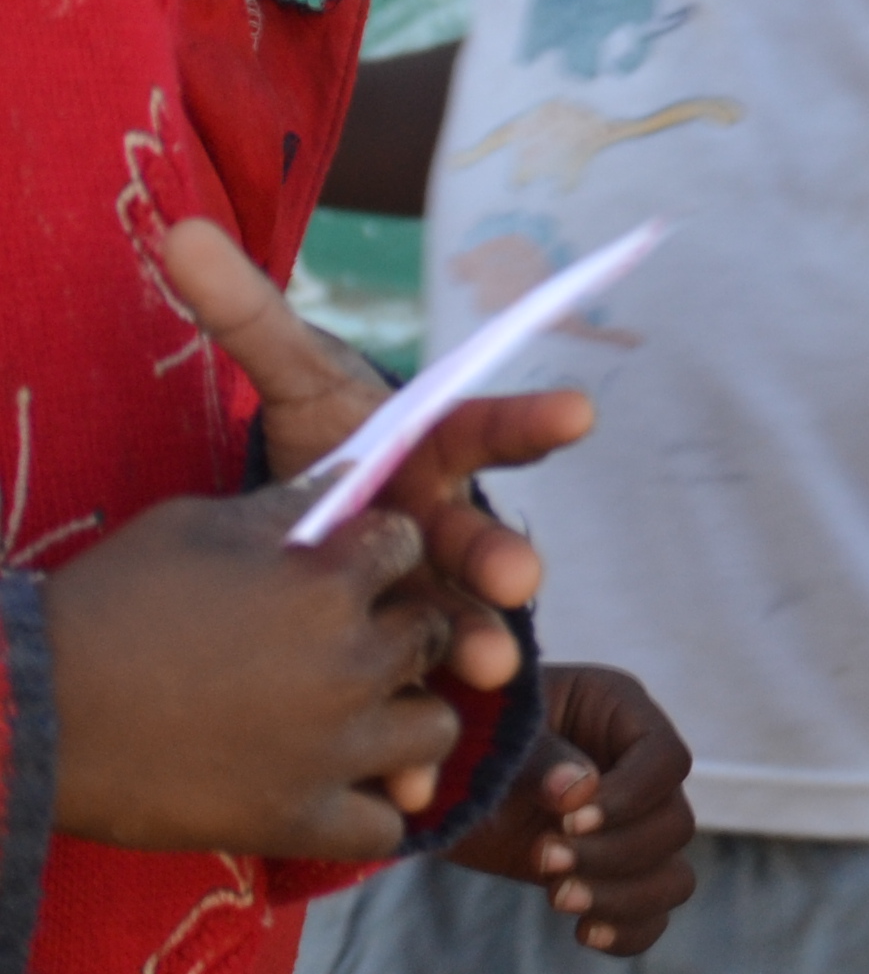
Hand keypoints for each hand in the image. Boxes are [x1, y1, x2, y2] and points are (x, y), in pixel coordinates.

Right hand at [41, 489, 467, 857]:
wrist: (34, 708)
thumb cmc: (107, 603)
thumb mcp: (197, 525)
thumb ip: (286, 506)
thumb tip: (352, 477)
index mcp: (328, 582)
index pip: (409, 544)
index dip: (380, 548)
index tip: (352, 563)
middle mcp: (349, 661)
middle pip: (434, 632)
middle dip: (403, 625)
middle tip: (355, 638)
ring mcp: (330, 746)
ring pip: (434, 728)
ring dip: (406, 714)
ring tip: (362, 712)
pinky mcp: (296, 818)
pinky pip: (382, 828)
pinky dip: (371, 807)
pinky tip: (340, 785)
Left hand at [161, 217, 592, 694]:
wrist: (312, 530)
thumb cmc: (322, 446)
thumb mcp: (288, 380)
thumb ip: (243, 311)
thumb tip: (175, 232)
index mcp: (426, 446)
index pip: (483, 423)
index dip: (532, 418)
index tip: (580, 412)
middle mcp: (444, 518)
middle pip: (479, 531)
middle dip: (500, 552)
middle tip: (518, 574)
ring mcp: (433, 588)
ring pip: (465, 614)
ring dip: (477, 640)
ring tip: (480, 668)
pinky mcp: (412, 651)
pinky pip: (428, 683)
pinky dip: (429, 719)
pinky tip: (428, 749)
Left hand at [451, 664, 696, 953]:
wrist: (433, 781)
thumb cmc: (463, 740)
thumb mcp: (493, 737)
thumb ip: (536, 756)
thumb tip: (578, 793)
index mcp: (619, 713)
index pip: (666, 759)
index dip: (629, 798)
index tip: (569, 821)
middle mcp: (636, 769)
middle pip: (675, 823)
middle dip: (613, 853)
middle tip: (542, 858)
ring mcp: (628, 824)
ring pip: (672, 874)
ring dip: (621, 896)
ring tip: (557, 896)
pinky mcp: (609, 872)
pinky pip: (651, 912)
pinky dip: (629, 929)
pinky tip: (585, 932)